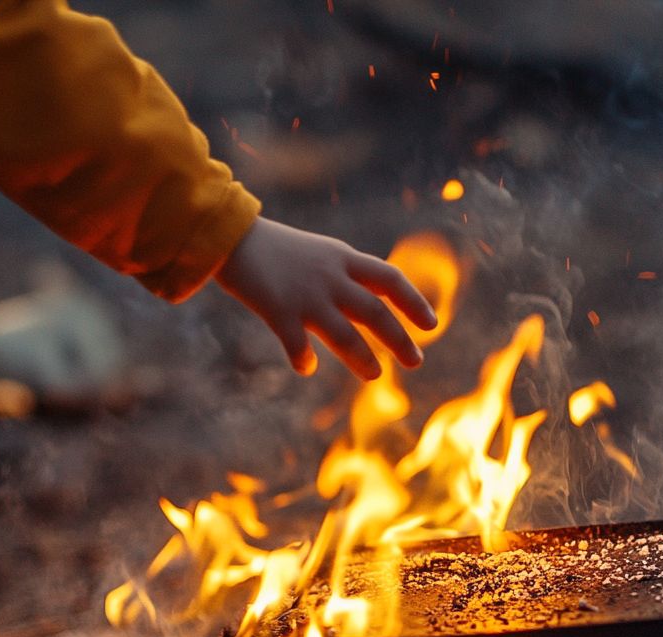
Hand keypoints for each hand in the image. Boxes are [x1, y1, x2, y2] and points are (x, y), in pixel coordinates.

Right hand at [215, 218, 436, 379]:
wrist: (230, 235)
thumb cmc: (275, 247)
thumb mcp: (320, 253)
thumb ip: (346, 275)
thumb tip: (373, 301)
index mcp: (343, 259)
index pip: (390, 280)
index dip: (414, 303)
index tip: (432, 324)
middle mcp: (330, 277)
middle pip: (375, 312)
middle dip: (399, 339)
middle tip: (417, 361)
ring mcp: (305, 295)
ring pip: (344, 335)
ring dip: (362, 359)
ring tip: (375, 375)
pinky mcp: (277, 310)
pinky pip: (297, 344)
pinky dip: (304, 359)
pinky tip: (307, 368)